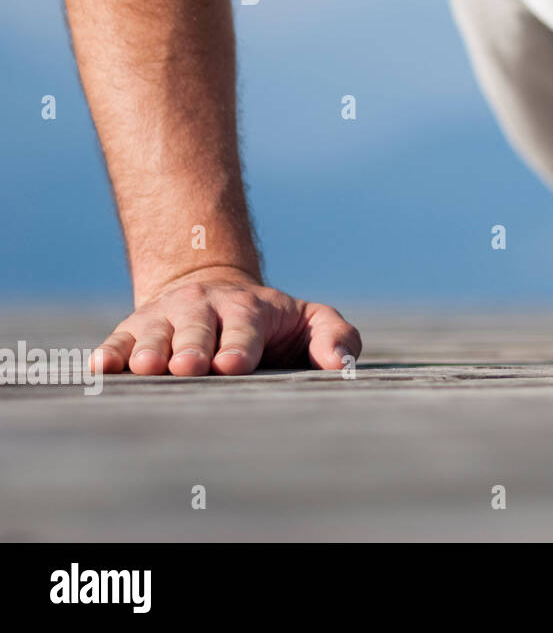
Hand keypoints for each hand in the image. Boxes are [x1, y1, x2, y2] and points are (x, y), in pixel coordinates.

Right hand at [92, 266, 361, 375]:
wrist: (216, 292)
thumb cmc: (273, 322)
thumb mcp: (311, 321)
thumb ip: (335, 337)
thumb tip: (342, 366)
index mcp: (249, 308)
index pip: (245, 326)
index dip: (239, 345)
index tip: (234, 364)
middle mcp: (204, 308)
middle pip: (197, 327)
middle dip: (193, 346)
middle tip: (189, 367)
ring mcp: (167, 317)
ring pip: (155, 331)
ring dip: (150, 349)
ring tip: (149, 368)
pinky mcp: (136, 329)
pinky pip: (119, 339)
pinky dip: (111, 352)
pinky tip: (103, 366)